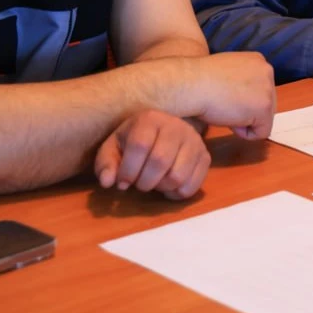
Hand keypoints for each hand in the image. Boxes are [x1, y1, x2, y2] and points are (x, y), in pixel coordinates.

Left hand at [95, 110, 210, 199]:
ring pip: (178, 176)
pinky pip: (193, 185)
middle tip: (139, 184)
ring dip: (161, 188)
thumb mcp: (114, 148)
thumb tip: (108, 182)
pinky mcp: (206, 156)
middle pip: (160, 161)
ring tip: (155, 182)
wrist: (164, 130)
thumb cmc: (134, 140)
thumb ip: (106, 164)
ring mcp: (194, 141)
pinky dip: (177, 193)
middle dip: (144, 182)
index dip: (128, 170)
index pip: (140, 146)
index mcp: (150, 119)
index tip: (123, 182)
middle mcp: (176, 126)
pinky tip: (168, 187)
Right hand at [191, 52, 275, 139]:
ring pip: (264, 118)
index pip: (261, 89)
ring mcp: (268, 90)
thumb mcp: (228, 72)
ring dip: (244, 121)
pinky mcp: (264, 109)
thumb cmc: (200, 80)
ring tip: (225, 111)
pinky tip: (229, 121)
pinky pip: (261, 132)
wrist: (191, 85)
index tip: (225, 97)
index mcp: (258, 61)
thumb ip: (242, 80)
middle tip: (223, 106)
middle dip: (246, 111)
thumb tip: (245, 98)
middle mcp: (268, 71)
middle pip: (266, 103)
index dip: (243, 100)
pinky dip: (245, 133)